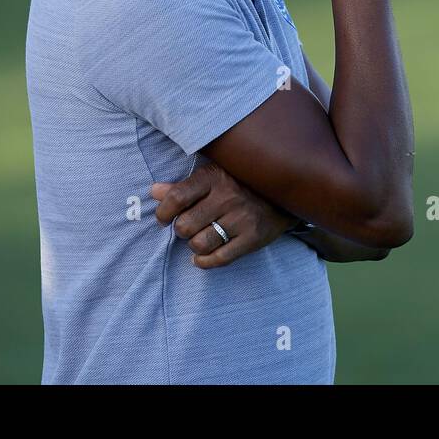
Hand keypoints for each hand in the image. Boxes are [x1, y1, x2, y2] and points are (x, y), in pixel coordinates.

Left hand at [150, 161, 296, 268]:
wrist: (285, 192)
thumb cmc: (241, 183)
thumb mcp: (214, 177)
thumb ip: (183, 186)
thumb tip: (154, 192)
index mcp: (215, 177)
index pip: (176, 198)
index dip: (163, 213)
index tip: (164, 218)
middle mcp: (228, 197)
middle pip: (185, 226)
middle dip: (182, 230)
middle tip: (189, 227)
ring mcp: (242, 218)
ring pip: (200, 244)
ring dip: (195, 245)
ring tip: (201, 237)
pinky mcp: (254, 237)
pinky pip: (219, 258)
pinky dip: (205, 262)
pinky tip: (203, 257)